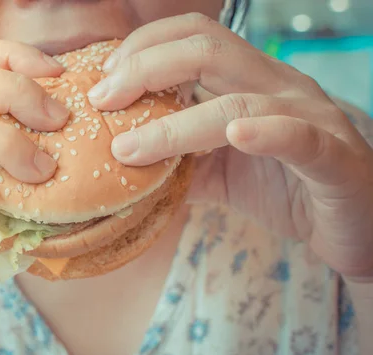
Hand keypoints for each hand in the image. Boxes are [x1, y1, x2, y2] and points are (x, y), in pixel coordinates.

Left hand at [88, 13, 372, 278]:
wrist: (353, 223)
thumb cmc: (285, 188)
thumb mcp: (219, 172)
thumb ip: (177, 162)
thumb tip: (121, 167)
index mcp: (248, 83)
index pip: (192, 38)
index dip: (143, 49)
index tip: (103, 82)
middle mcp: (275, 88)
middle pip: (207, 48)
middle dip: (145, 67)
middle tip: (101, 100)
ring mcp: (307, 117)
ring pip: (238, 100)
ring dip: (175, 124)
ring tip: (128, 147)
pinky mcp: (332, 157)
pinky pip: (299, 136)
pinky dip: (266, 132)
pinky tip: (235, 135)